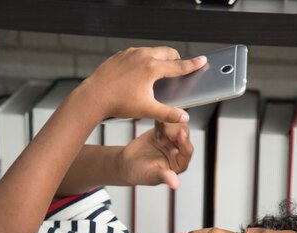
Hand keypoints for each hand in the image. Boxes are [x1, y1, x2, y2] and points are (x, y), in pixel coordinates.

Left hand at [79, 47, 206, 122]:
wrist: (93, 97)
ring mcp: (130, 54)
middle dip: (175, 59)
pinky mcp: (120, 56)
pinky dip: (143, 60)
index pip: (178, 66)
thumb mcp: (146, 110)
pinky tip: (138, 74)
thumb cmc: (118, 103)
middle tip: (177, 68)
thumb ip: (168, 113)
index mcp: (152, 68)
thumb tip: (184, 118)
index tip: (202, 60)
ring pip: (151, 51)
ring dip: (158, 58)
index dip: (192, 64)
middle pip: (167, 52)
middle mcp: (142, 56)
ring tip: (157, 72)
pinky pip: (137, 54)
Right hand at [120, 121, 192, 188]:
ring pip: (176, 126)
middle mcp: (177, 150)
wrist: (126, 164)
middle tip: (166, 129)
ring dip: (169, 125)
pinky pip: (165, 122)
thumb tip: (175, 184)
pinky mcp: (162, 131)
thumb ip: (164, 177)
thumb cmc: (140, 174)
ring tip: (158, 129)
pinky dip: (161, 119)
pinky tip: (156, 122)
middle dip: (176, 131)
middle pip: (183, 136)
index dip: (184, 143)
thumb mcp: (151, 175)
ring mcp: (170, 140)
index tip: (181, 134)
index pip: (186, 151)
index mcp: (179, 163)